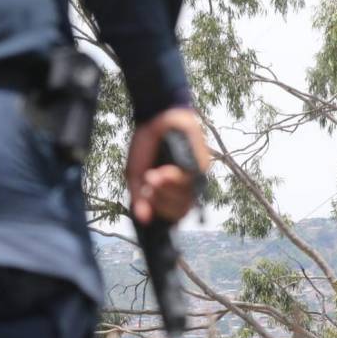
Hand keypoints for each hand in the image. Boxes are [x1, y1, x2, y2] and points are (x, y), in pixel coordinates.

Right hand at [126, 108, 209, 224]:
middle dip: (161, 203)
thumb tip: (143, 219)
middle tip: (147, 189)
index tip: (145, 205)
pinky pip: (190, 183)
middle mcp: (186, 188)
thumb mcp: (135, 176)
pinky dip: (174, 180)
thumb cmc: (146, 147)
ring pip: (187, 199)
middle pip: (180, 212)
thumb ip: (139, 198)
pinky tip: (163, 171)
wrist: (154, 118)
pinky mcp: (201, 165)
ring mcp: (195, 178)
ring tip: (152, 177)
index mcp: (170, 192)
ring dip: (166, 191)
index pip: (172, 216)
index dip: (159, 214)